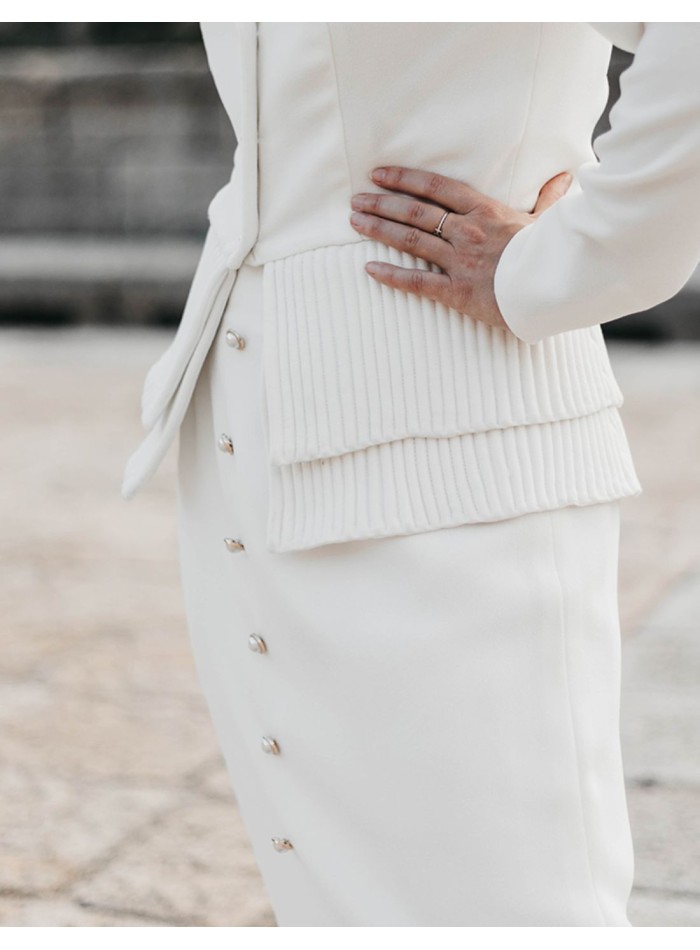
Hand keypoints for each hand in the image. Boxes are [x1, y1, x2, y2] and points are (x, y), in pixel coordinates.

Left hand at [349, 166, 572, 330]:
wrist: (554, 290)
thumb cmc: (551, 255)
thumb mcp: (550, 222)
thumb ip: (550, 200)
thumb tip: (565, 178)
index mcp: (485, 210)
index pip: (435, 187)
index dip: (403, 178)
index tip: (379, 174)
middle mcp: (467, 231)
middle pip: (415, 211)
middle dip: (382, 202)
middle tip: (356, 198)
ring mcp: (459, 261)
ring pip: (410, 240)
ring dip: (379, 229)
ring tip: (356, 221)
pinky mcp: (457, 291)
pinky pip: (417, 282)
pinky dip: (391, 275)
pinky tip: (369, 268)